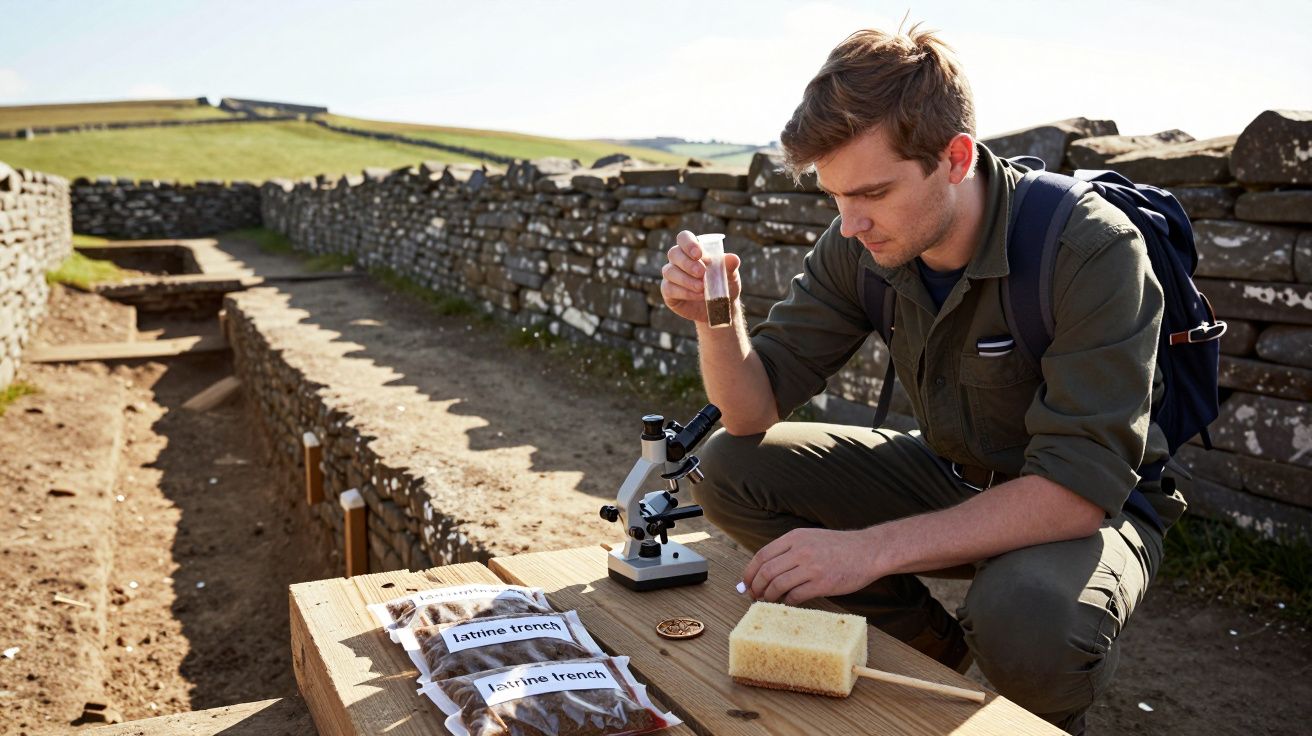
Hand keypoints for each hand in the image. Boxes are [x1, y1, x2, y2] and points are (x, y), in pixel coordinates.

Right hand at [660, 230, 741, 322]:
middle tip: (702, 273)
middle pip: (674, 253)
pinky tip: (697, 295)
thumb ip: (730, 266)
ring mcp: (671, 275)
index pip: (684, 237)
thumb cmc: (724, 285)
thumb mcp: (730, 276)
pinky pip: (669, 288)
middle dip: (687, 263)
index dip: (689, 243)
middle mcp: (679, 259)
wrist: (719, 307)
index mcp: (693, 249)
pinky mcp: (668, 291)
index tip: (699, 254)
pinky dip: (684, 292)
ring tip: (702, 288)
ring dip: (686, 280)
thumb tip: (733, 258)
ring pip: (670, 271)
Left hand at [742, 527, 880, 605]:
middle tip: (754, 596)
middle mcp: (800, 550)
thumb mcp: (810, 538)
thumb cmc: (838, 547)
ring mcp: (811, 567)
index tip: (746, 584)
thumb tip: (763, 570)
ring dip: (768, 596)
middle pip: (766, 572)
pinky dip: (787, 602)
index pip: (762, 555)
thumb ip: (788, 550)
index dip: (750, 572)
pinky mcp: (822, 583)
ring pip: (777, 585)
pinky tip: (788, 602)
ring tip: (768, 601)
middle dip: (756, 587)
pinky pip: (795, 596)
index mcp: (795, 537)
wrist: (868, 551)